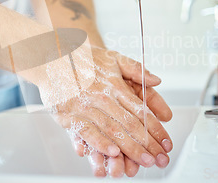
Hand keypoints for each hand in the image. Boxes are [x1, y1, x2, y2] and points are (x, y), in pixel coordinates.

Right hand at [49, 47, 172, 172]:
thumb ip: (136, 69)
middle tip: (159, 159)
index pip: (140, 111)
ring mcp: (86, 107)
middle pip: (129, 125)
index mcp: (115, 86)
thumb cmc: (83, 59)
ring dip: (129, 148)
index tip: (166, 143)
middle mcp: (102, 97)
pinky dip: (100, 143)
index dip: (155, 129)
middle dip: (147, 145)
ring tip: (143, 161)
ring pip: (112, 131)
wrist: (51, 58)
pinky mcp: (69, 115)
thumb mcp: (113, 57)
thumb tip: (156, 81)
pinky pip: (87, 132)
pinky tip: (113, 152)